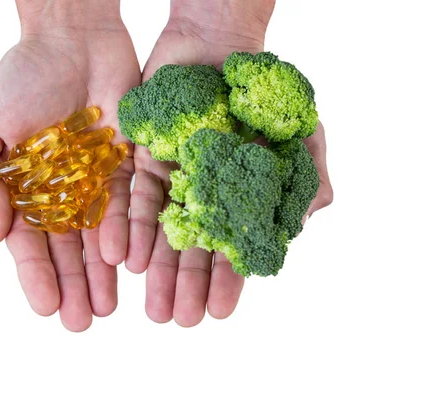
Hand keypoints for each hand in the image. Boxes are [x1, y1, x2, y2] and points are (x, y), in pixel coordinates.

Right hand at [0, 3, 140, 331]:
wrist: (72, 39)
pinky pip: (130, 204)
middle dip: (73, 285)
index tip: (45, 307)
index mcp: (27, 188)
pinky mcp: (130, 163)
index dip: (36, 275)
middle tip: (80, 322)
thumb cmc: (20, 78)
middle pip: (69, 248)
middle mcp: (64, 190)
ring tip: (105, 307)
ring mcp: (98, 179)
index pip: (31, 241)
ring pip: (102, 235)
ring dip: (102, 273)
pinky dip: (128, 231)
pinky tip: (126, 261)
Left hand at [125, 0, 332, 326]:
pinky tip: (129, 260)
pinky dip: (134, 229)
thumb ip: (307, 178)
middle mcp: (203, 196)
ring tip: (151, 306)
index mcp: (240, 198)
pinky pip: (137, 199)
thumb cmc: (263, 94)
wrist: (220, 46)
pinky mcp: (145, 160)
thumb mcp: (299, 133)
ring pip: (163, 233)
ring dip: (158, 270)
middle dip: (186, 286)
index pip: (234, 247)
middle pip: (193, 249)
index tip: (219, 314)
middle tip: (176, 320)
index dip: (228, 281)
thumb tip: (305, 221)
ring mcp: (173, 180)